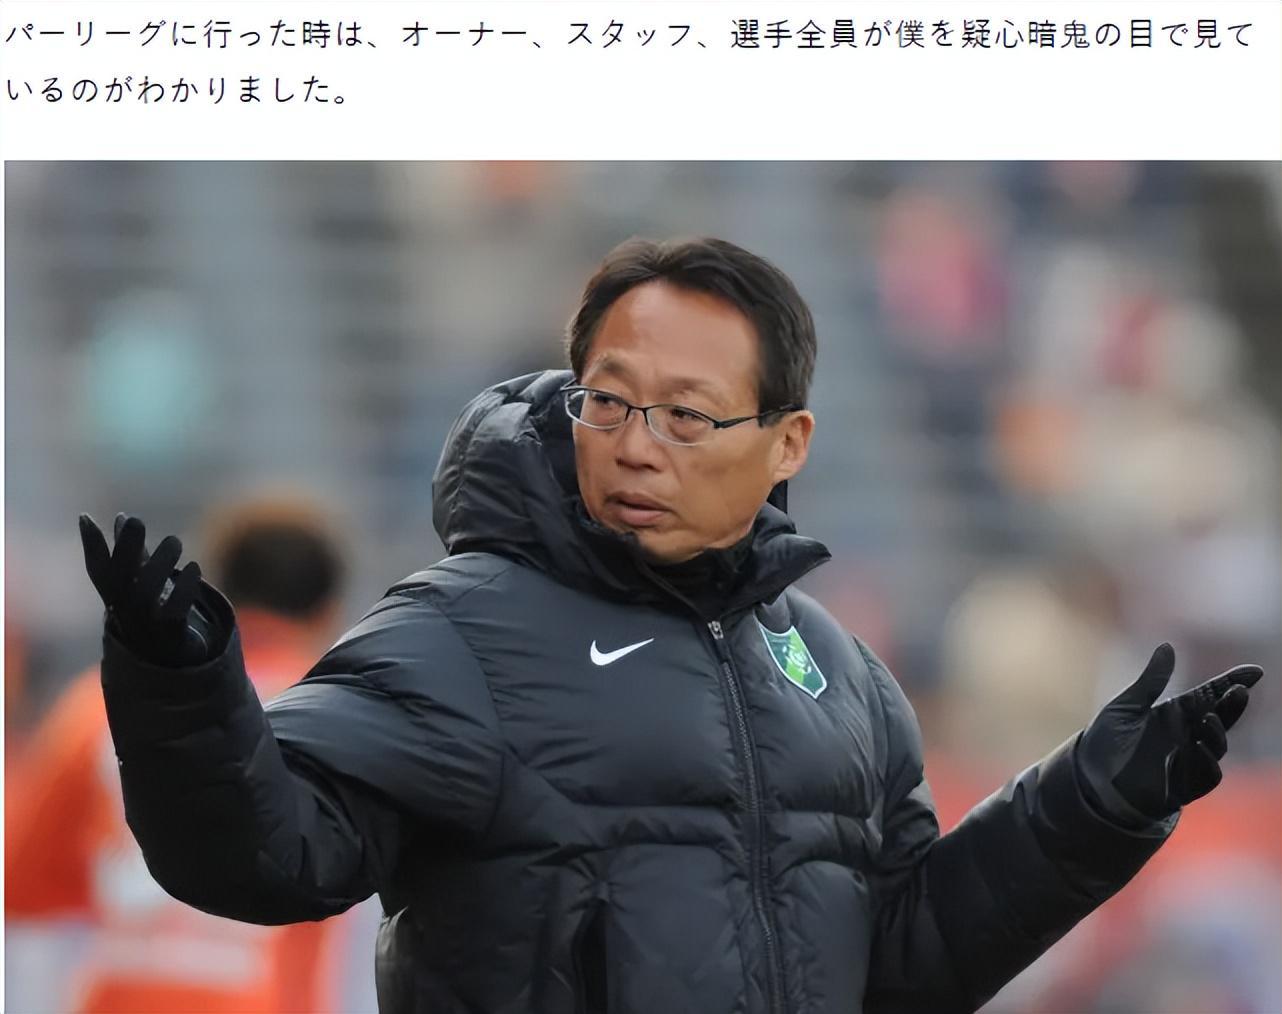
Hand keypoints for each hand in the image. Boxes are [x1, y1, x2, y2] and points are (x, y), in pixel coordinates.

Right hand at [79, 512, 214, 666]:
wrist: (179, 665)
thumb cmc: (158, 617)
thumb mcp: (146, 583)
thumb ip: (136, 554)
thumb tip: (122, 517)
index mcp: (119, 599)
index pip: (99, 572)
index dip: (91, 547)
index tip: (85, 517)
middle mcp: (128, 613)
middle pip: (119, 581)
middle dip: (124, 549)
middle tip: (135, 520)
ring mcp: (148, 627)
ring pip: (145, 595)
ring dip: (159, 564)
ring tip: (175, 541)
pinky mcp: (172, 638)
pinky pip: (173, 614)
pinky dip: (184, 590)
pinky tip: (194, 569)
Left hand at [1078, 643, 1263, 821]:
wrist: (1089, 780)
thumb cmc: (1106, 741)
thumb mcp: (1126, 706)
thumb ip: (1151, 681)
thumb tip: (1168, 646)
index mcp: (1174, 713)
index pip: (1209, 695)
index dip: (1230, 683)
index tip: (1254, 672)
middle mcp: (1186, 735)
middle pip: (1218, 718)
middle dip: (1232, 706)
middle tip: (1239, 692)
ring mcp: (1186, 760)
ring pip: (1216, 746)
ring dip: (1216, 733)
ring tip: (1209, 718)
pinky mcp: (1182, 785)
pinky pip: (1205, 775)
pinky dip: (1207, 762)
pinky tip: (1200, 747)